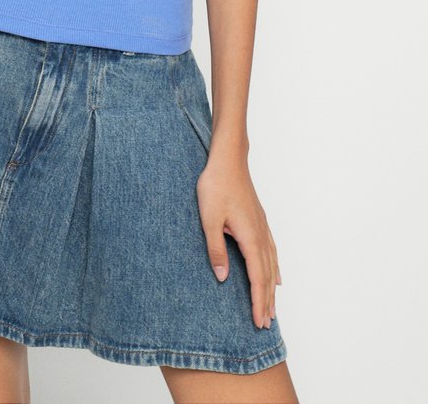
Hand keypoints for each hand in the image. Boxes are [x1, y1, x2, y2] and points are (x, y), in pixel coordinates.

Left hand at [195, 153, 281, 329]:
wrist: (228, 160)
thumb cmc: (216, 186)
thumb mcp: (209, 219)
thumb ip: (216, 249)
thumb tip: (223, 278)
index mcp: (250, 237)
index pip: (257, 277)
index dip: (258, 301)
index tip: (259, 321)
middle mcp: (260, 234)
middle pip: (267, 275)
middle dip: (266, 300)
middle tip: (266, 324)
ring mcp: (262, 227)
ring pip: (271, 264)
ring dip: (271, 287)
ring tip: (272, 307)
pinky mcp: (259, 220)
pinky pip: (271, 251)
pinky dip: (275, 268)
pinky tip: (276, 275)